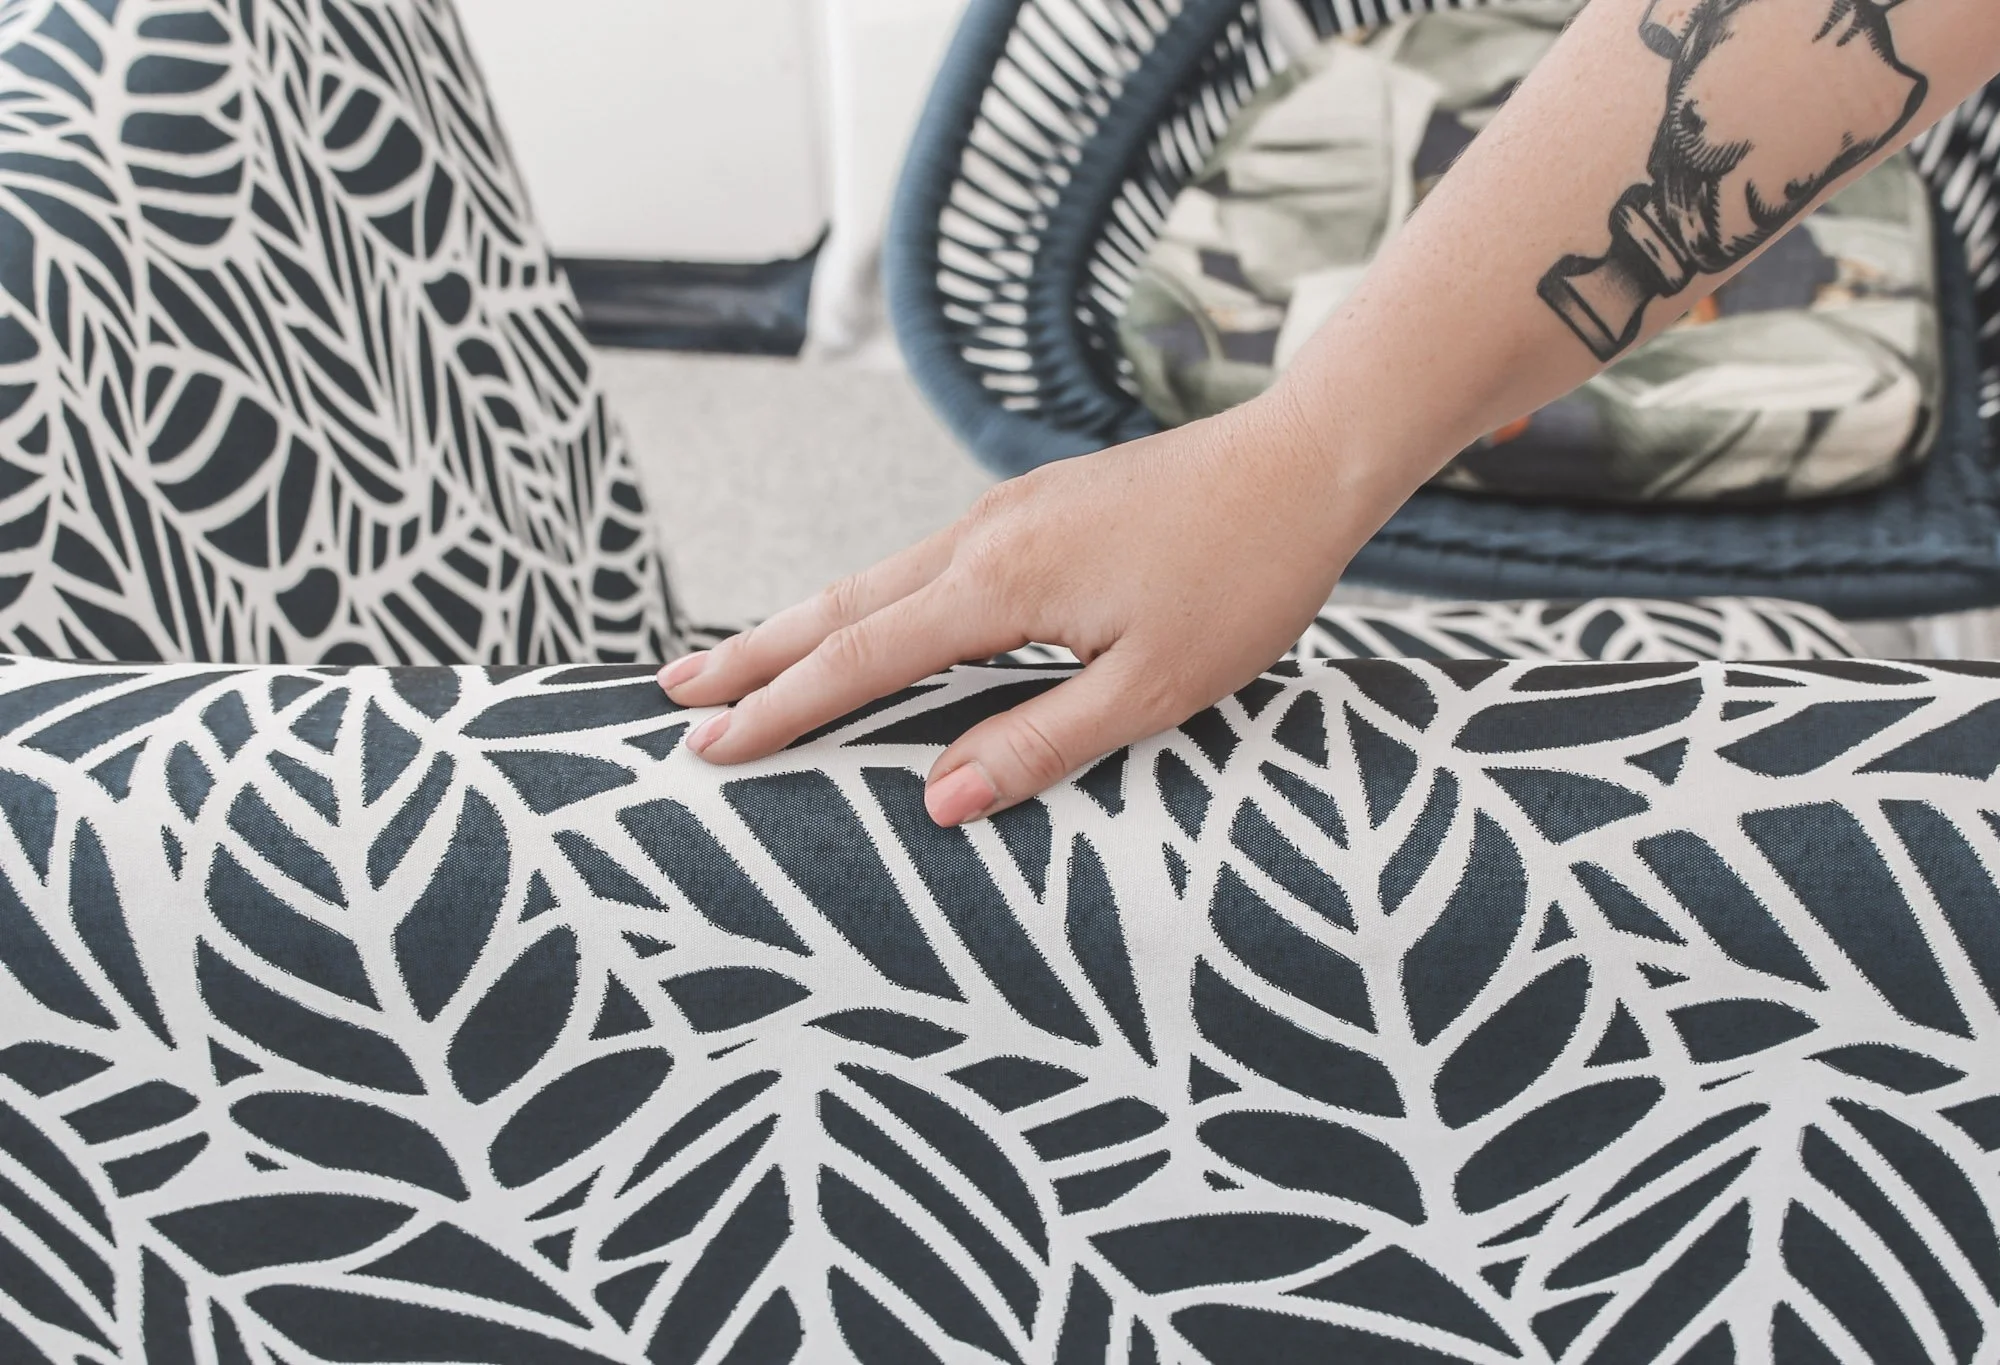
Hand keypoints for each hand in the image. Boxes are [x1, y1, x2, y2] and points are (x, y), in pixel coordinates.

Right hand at [654, 390, 1382, 826]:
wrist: (1302, 462)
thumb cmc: (1243, 580)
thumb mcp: (1153, 690)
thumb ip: (1040, 745)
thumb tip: (939, 805)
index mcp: (999, 585)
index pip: (858, 661)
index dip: (778, 710)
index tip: (706, 747)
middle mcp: (981, 538)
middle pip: (840, 607)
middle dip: (753, 654)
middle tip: (671, 691)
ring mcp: (1003, 515)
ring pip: (875, 580)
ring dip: (802, 625)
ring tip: (736, 660)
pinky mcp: (1032, 510)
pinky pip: (922, 566)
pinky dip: (866, 604)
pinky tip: (862, 627)